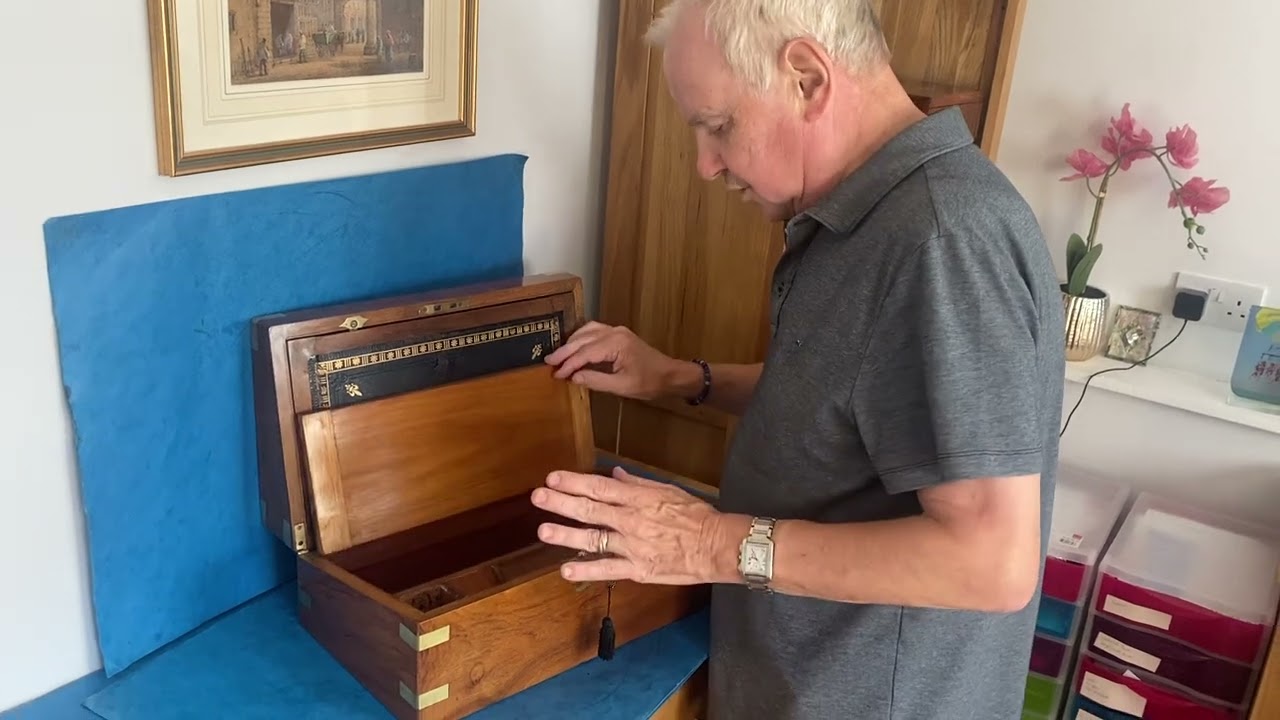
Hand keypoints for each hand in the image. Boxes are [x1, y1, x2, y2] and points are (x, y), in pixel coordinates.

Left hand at [530, 467, 733, 584]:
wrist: (717, 545)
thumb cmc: (696, 516)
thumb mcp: (667, 490)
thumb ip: (637, 483)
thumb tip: (614, 474)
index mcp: (637, 499)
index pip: (599, 488)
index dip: (574, 482)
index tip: (552, 478)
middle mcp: (630, 521)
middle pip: (590, 510)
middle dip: (561, 502)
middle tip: (538, 496)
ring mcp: (632, 546)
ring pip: (593, 539)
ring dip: (566, 535)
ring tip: (543, 531)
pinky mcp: (638, 569)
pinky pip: (608, 570)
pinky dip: (586, 570)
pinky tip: (566, 570)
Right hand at [543, 322, 688, 400]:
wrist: (670, 374)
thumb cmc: (649, 383)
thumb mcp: (622, 387)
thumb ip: (596, 381)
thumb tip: (573, 377)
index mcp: (616, 344)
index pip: (585, 353)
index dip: (568, 364)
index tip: (556, 374)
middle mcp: (615, 332)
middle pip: (583, 339)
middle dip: (564, 352)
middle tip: (548, 363)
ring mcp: (617, 331)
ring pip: (587, 331)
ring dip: (571, 343)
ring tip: (558, 356)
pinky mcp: (618, 334)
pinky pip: (594, 331)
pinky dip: (581, 338)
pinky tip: (574, 346)